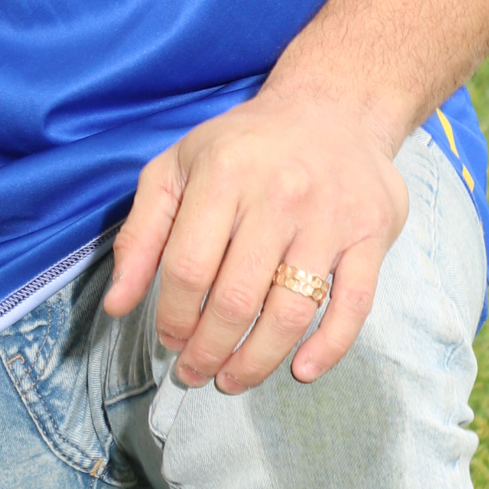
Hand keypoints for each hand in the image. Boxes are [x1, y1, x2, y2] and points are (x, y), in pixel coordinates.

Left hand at [102, 86, 408, 391]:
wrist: (334, 109)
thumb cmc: (243, 146)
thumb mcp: (176, 169)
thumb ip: (141, 235)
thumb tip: (117, 305)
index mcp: (223, 175)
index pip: (187, 269)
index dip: (172, 316)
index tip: (169, 338)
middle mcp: (278, 196)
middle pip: (235, 300)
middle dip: (208, 350)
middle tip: (196, 371)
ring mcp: (329, 218)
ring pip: (290, 312)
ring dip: (257, 360)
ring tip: (233, 379)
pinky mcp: (371, 235)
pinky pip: (353, 305)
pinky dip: (328, 347)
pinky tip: (300, 369)